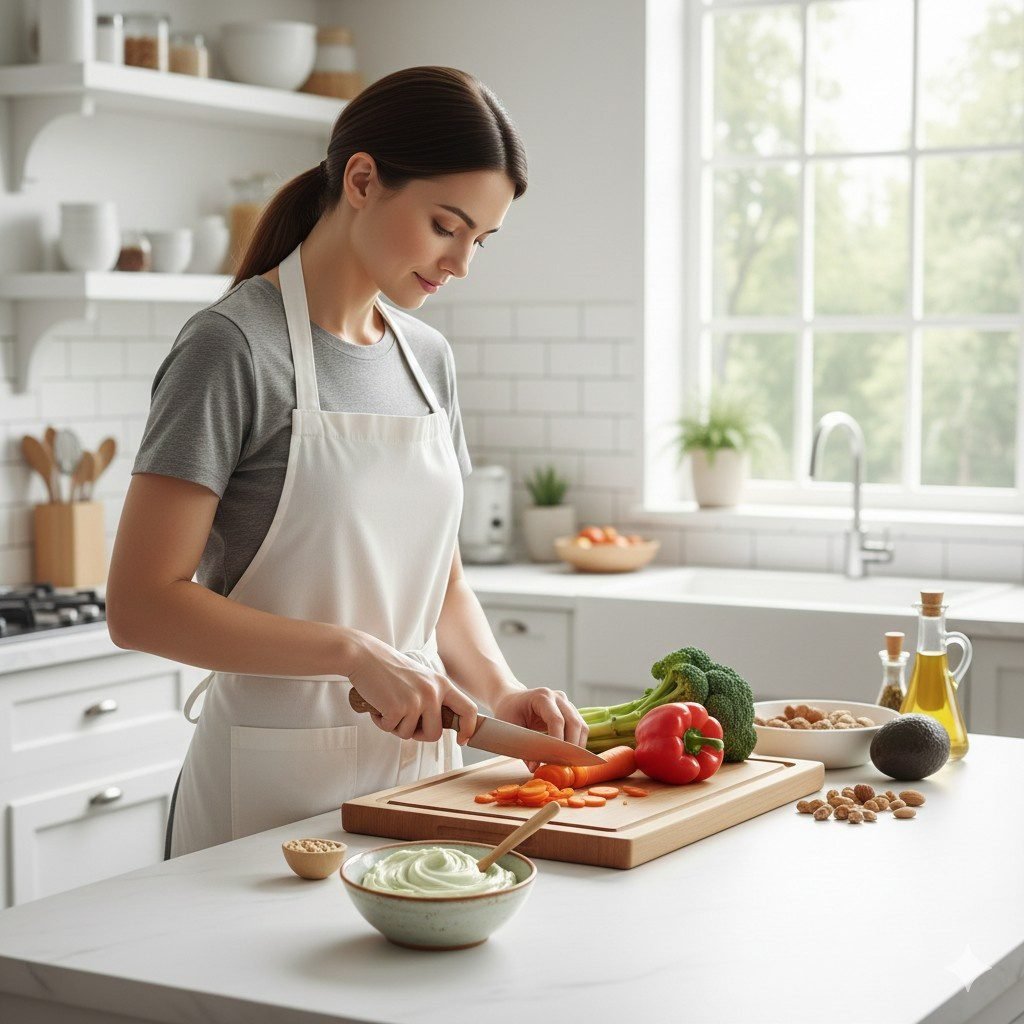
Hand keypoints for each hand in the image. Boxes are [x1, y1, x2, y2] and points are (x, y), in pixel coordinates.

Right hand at [346, 633, 477, 744]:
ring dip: (396, 726)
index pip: (468, 709)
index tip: (462, 739)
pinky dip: (381, 722)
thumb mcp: (421, 679)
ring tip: (388, 705)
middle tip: (403, 721)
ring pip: (410, 734)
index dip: (468, 728)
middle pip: (435, 734)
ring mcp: (416, 700)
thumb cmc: (389, 669)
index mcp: (442, 684)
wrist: (364, 656)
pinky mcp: (397, 708)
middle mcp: (433, 692)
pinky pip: (391, 729)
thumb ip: (433, 698)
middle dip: (418, 734)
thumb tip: (439, 725)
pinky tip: (378, 705)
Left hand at [491, 687, 588, 772]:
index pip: (556, 720)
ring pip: (581, 726)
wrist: (511, 700)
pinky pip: (581, 728)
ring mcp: (566, 703)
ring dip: (577, 746)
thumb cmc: (508, 712)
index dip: (558, 741)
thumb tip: (534, 767)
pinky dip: (578, 743)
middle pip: (573, 723)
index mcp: (541, 697)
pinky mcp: (571, 712)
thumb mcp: (509, 727)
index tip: (554, 759)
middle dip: (570, 746)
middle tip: (563, 765)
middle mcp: (558, 697)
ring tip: (566, 762)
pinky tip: (569, 755)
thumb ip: (522, 746)